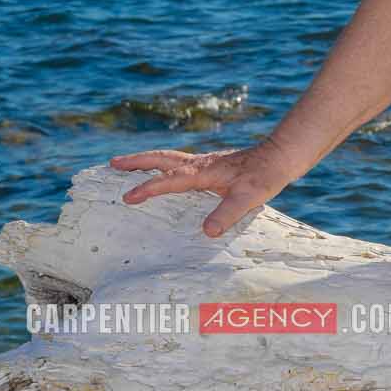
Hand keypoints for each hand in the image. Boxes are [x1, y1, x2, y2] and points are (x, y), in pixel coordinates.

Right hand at [108, 137, 298, 239]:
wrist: (279, 157)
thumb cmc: (264, 177)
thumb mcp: (248, 198)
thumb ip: (227, 214)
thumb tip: (207, 232)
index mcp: (203, 172)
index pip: (169, 180)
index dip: (148, 188)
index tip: (127, 197)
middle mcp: (199, 164)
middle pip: (161, 159)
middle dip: (135, 162)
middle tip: (111, 163)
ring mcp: (204, 163)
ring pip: (168, 158)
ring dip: (146, 160)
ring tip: (126, 164)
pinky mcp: (210, 165)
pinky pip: (178, 163)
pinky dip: (163, 164)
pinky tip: (162, 172)